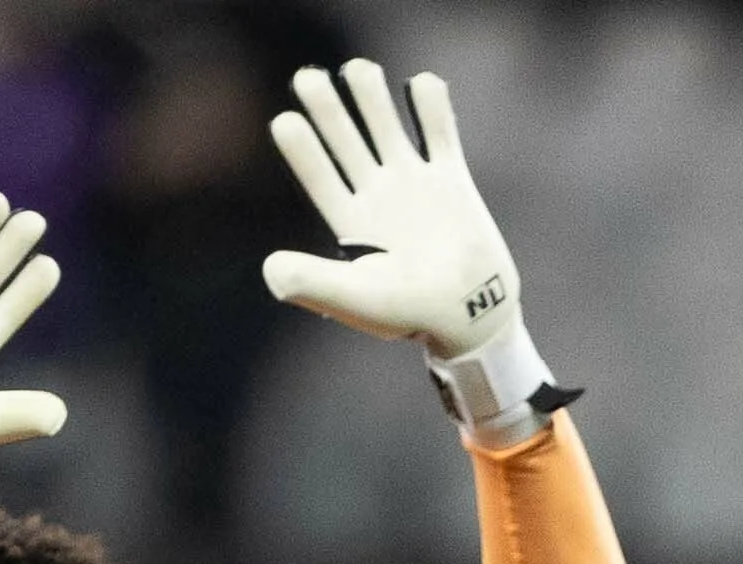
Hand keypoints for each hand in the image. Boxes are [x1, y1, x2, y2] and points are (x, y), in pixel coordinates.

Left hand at [261, 63, 521, 360]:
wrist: (472, 316)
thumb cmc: (412, 314)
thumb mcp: (357, 299)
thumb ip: (314, 282)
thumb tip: (269, 269)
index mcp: (350, 224)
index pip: (319, 178)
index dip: (302, 150)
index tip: (283, 120)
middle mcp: (377, 198)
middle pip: (346, 143)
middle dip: (328, 111)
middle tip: (306, 78)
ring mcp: (414, 185)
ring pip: (387, 129)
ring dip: (373, 99)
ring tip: (358, 69)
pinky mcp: (451, 180)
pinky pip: (440, 134)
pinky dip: (432, 107)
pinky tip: (421, 83)